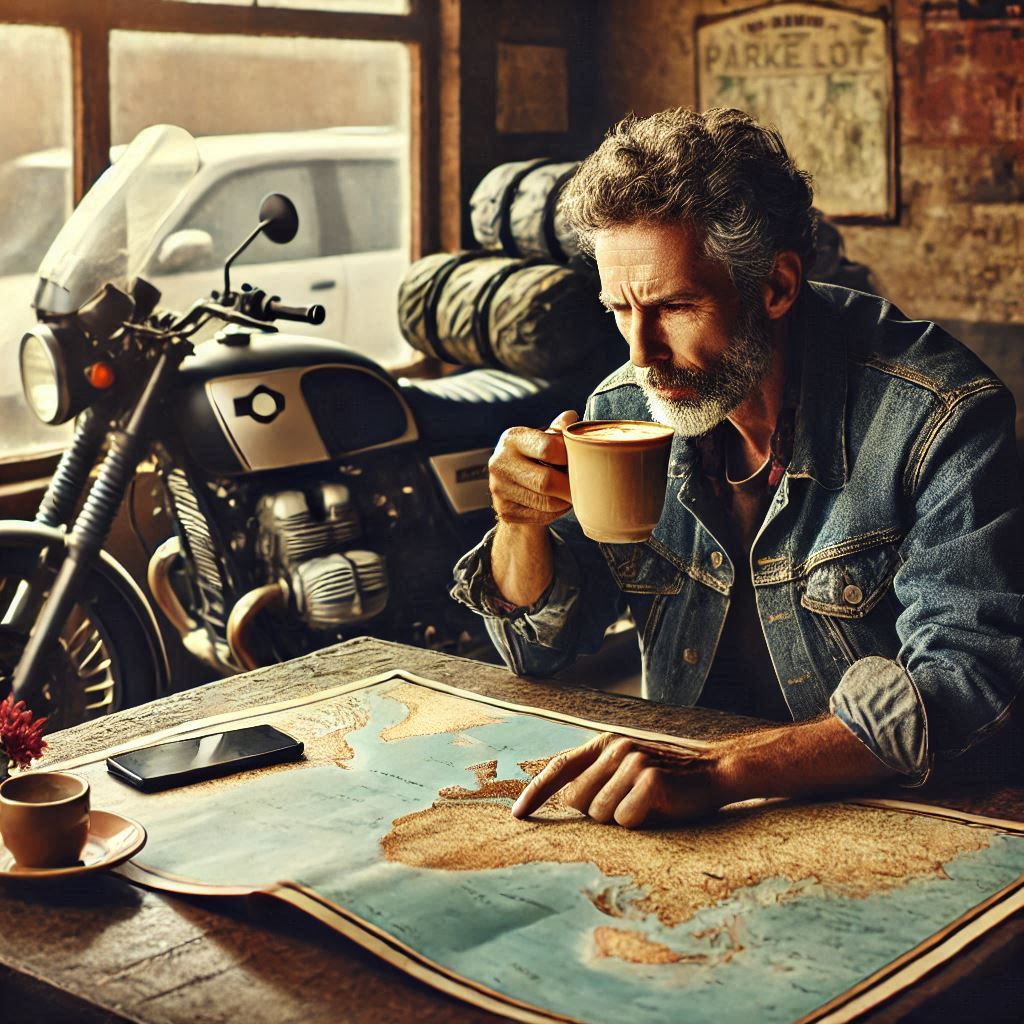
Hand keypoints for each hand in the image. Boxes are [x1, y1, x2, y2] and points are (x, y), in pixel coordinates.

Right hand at [488, 410, 577, 525]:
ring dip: (565, 500)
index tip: (580, 460)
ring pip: (546, 502)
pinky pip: (541, 516)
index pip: (548, 448)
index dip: (569, 456)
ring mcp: (499, 489)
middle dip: (570, 486)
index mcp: (511, 438)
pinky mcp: (505, 511)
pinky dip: (556, 512)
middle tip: (585, 486)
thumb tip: (571, 418)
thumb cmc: (536, 458)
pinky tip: (559, 504)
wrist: (512, 487)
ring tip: (573, 493)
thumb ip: (558, 431)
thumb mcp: (544, 440)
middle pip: (546, 481)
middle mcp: (499, 462)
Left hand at [511, 733, 724, 828]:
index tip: (517, 815)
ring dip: (621, 820)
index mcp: (605, 744)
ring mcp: (633, 762)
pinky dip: (639, 823)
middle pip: (577, 802)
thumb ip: (597, 777)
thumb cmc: (667, 779)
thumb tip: (562, 801)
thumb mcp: (627, 769)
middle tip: (629, 805)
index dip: (535, 793)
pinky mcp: (650, 780)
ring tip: (645, 806)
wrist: (715, 772)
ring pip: (600, 815)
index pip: (559, 768)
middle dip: (597, 814)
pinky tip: (658, 809)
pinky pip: (626, 820)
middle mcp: (615, 749)